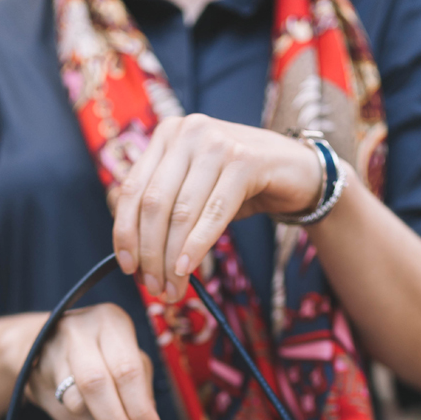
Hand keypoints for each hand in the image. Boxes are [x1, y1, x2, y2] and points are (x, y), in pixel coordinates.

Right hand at [0, 304, 163, 419]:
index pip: (127, 370)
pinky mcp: (35, 377)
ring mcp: (51, 353)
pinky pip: (64, 414)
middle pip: (97, 385)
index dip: (141, 410)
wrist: (43, 342)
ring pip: (77, 404)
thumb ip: (142, 389)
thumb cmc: (101, 350)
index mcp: (109, 321)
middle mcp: (77, 332)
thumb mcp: (129, 356)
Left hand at [112, 115, 322, 301]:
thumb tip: (130, 252)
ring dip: (172, 258)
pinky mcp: (245, 160)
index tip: (127, 267)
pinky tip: (188, 269)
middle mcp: (187, 131)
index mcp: (167, 135)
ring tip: (173, 288)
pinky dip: (197, 246)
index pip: (132, 189)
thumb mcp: (194, 190)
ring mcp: (216, 142)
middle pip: (154, 204)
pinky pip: (213, 213)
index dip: (124, 233)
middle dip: (150, 253)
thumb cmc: (239, 186)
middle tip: (154, 287)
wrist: (296, 172)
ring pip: (180, 212)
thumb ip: (163, 207)